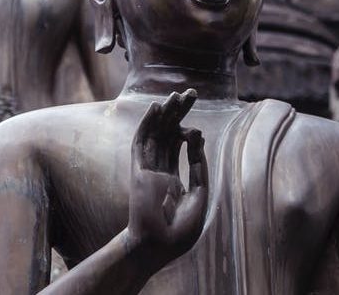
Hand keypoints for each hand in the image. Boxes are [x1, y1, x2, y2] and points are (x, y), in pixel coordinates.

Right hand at [128, 89, 207, 257]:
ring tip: (176, 94)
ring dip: (165, 113)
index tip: (197, 131)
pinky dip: (147, 124)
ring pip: (156, 134)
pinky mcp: (139, 171)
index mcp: (171, 180)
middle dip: (178, 113)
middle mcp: (157, 172)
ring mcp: (147, 170)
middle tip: (190, 92)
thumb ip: (198, 165)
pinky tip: (155, 107)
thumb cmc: (179, 230)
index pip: (179, 148)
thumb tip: (196, 134)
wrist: (158, 246)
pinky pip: (141, 143)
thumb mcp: (199, 194)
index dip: (189, 135)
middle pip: (167, 134)